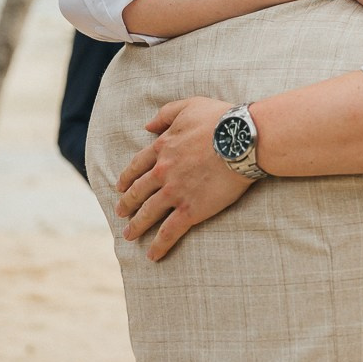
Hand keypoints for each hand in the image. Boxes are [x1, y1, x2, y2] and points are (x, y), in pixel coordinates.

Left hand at [115, 97, 254, 260]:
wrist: (242, 139)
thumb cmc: (220, 119)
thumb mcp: (189, 106)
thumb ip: (165, 114)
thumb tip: (146, 126)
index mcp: (163, 148)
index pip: (137, 166)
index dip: (127, 177)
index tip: (120, 186)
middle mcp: (163, 172)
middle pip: (138, 191)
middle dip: (127, 204)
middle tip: (121, 213)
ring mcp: (175, 192)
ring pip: (148, 213)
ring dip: (137, 226)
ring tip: (129, 236)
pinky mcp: (191, 210)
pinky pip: (170, 231)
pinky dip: (159, 245)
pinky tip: (152, 255)